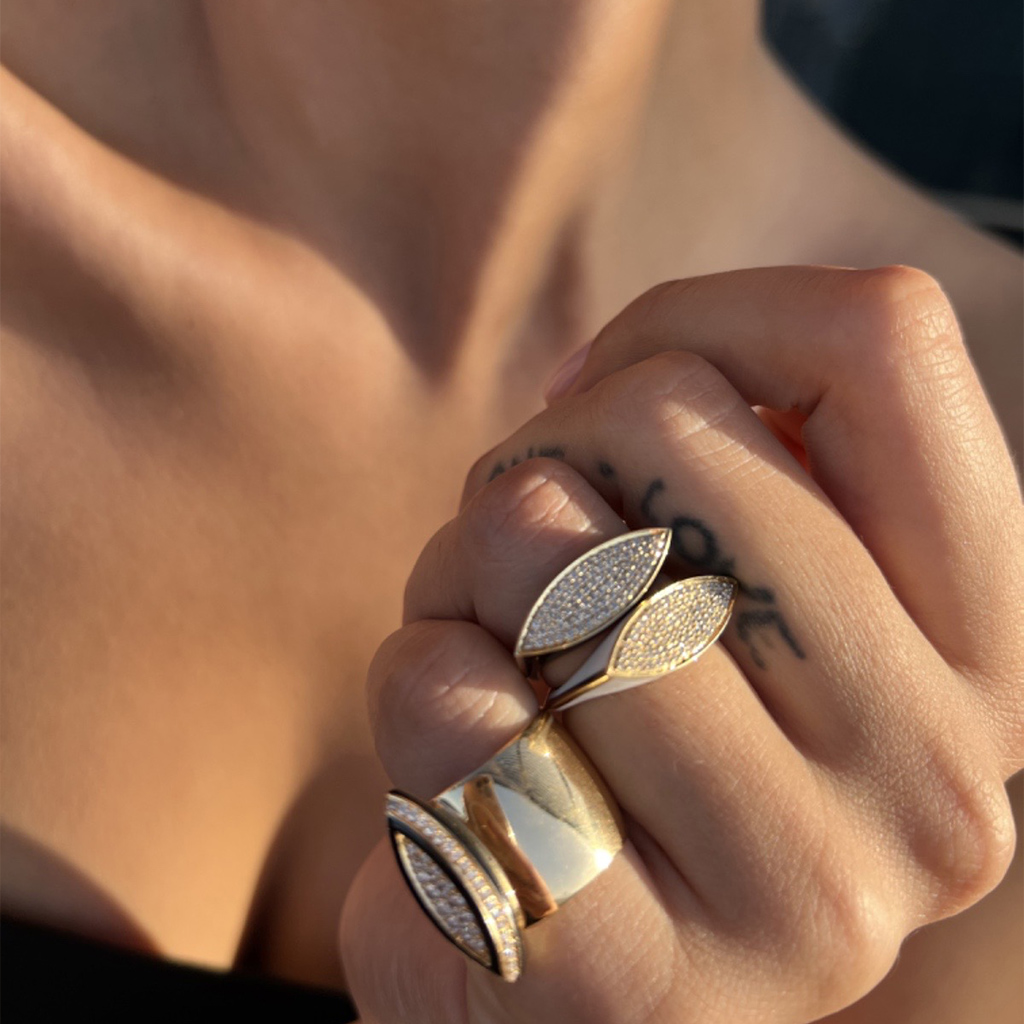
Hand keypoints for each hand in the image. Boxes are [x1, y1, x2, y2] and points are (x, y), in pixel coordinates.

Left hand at [340, 266, 1022, 1023]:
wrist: (555, 962)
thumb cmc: (621, 729)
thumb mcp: (699, 561)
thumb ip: (704, 442)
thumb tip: (593, 374)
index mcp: (983, 642)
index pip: (882, 340)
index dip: (695, 322)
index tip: (593, 400)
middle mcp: (938, 772)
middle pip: (672, 425)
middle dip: (537, 461)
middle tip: (522, 565)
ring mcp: (811, 896)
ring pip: (550, 554)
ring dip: (464, 576)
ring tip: (492, 658)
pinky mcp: (646, 985)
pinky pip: (462, 709)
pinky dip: (418, 681)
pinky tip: (454, 769)